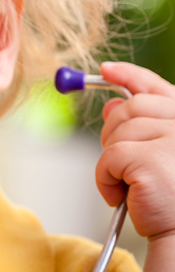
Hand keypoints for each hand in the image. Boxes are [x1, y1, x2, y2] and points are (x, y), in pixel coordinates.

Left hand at [97, 62, 174, 239]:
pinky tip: (120, 196)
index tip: (106, 70)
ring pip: (117, 133)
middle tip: (121, 163)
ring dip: (111, 160)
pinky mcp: (152, 159)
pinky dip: (104, 177)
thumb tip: (110, 104)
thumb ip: (140, 127)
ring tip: (130, 186)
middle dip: (114, 131)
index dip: (129, 75)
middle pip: (129, 108)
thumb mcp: (156, 158)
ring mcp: (173, 140)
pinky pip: (108, 157)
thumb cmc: (172, 202)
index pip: (157, 87)